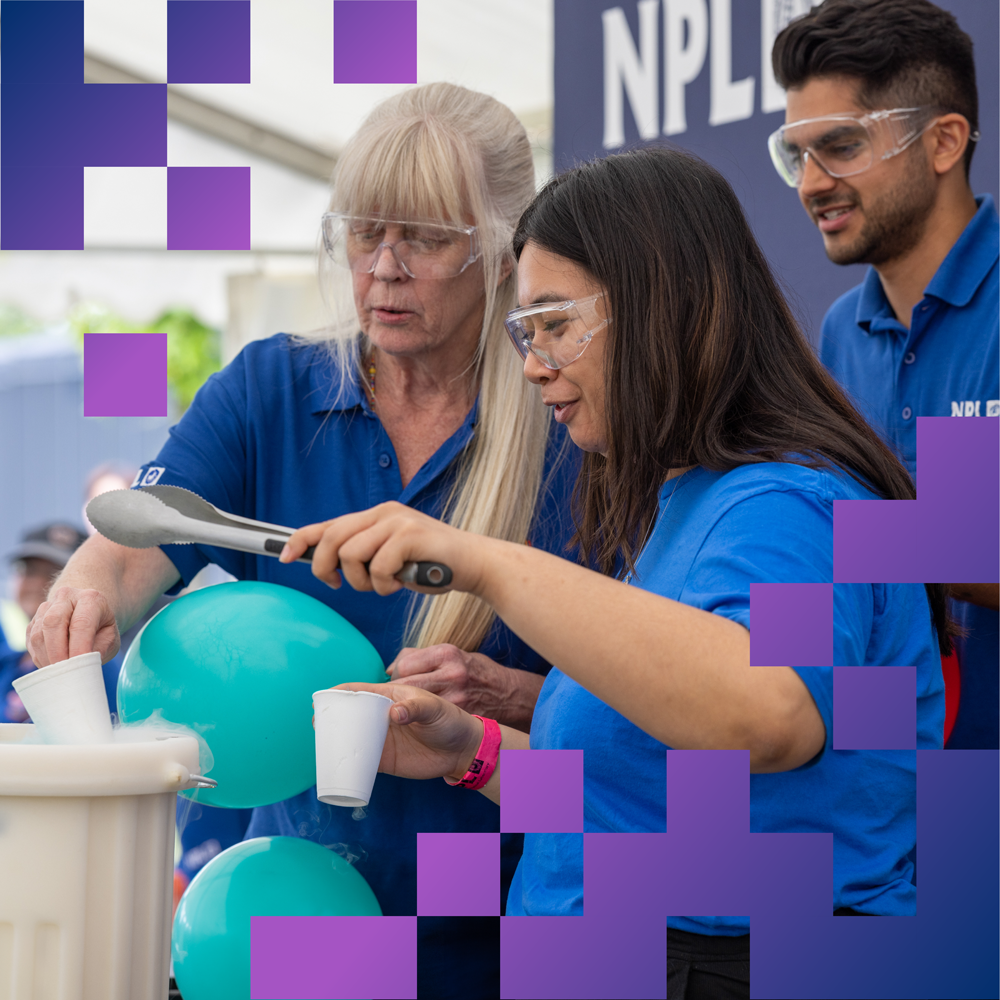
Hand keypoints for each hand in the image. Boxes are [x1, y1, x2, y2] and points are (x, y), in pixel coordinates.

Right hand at [26, 586, 120, 666]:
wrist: (86, 610)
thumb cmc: (101, 627)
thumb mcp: (110, 637)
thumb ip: (100, 648)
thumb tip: (82, 664)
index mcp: (91, 598)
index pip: (81, 623)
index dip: (79, 647)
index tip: (79, 667)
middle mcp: (66, 597)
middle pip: (53, 623)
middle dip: (57, 653)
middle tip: (65, 673)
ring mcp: (46, 607)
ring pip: (38, 634)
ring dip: (47, 657)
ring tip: (61, 671)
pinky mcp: (33, 620)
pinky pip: (31, 641)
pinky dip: (40, 657)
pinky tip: (52, 665)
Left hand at [279, 502, 489, 596]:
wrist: (475, 563)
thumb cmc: (432, 565)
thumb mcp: (392, 558)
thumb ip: (365, 556)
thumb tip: (327, 565)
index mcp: (376, 516)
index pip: (327, 525)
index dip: (300, 540)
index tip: (284, 557)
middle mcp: (384, 513)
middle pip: (331, 539)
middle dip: (326, 568)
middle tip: (340, 584)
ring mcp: (397, 522)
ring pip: (351, 555)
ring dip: (362, 582)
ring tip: (384, 584)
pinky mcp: (410, 535)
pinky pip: (378, 567)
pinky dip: (385, 584)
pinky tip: (403, 583)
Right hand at [333, 682, 483, 781]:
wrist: (461, 750)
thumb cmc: (450, 721)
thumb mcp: (435, 708)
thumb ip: (416, 707)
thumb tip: (394, 714)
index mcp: (390, 697)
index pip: (360, 691)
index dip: (339, 693)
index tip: (321, 699)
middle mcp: (381, 716)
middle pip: (350, 714)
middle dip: (330, 717)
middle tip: (316, 725)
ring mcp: (382, 738)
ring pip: (352, 737)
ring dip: (335, 740)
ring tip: (320, 745)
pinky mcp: (385, 759)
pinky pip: (360, 760)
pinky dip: (348, 762)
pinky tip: (335, 766)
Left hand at [388, 645, 542, 729]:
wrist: (507, 695)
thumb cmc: (473, 673)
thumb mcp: (452, 655)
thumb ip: (420, 658)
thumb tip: (390, 670)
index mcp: (447, 654)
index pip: (405, 664)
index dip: (396, 673)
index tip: (398, 679)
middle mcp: (452, 674)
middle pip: (405, 684)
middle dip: (396, 692)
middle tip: (395, 697)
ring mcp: (456, 698)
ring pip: (414, 702)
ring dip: (404, 706)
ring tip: (406, 707)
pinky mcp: (458, 717)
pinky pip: (428, 716)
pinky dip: (420, 717)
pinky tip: (422, 717)